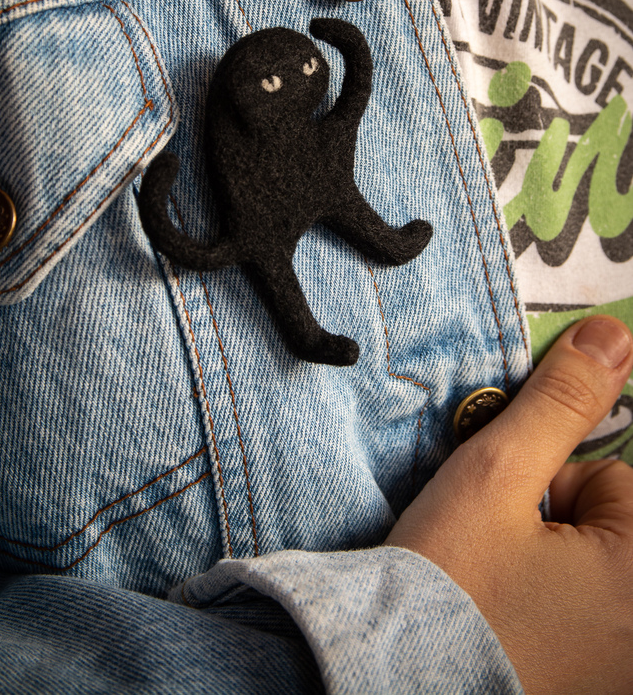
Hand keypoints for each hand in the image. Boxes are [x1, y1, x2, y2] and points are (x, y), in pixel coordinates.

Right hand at [385, 316, 632, 694]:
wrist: (388, 683)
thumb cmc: (448, 584)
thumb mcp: (500, 473)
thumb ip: (561, 402)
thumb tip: (612, 337)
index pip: (609, 480)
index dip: (547, 483)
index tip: (504, 516)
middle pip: (601, 524)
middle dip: (547, 520)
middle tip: (492, 552)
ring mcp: (613, 661)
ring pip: (581, 565)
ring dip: (539, 562)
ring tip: (489, 589)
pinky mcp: (585, 678)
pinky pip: (571, 610)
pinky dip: (538, 606)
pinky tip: (498, 619)